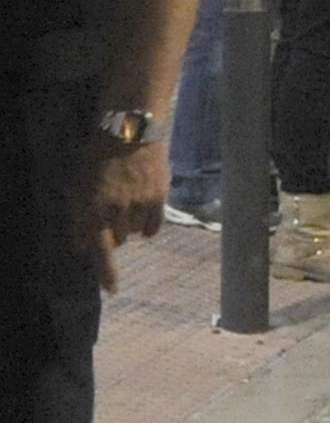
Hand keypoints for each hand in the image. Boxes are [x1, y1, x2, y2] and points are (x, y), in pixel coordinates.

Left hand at [82, 141, 167, 290]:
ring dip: (130, 225)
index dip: (106, 272)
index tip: (112, 290)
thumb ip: (80, 218)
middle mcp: (119, 211)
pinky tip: (144, 211)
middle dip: (113, 232)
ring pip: (136, 232)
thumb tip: (82, 245)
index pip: (100, 250)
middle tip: (111, 214)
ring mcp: (141, 204)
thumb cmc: (97, 160)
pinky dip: (148, 224)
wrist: (129, 132)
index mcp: (95, 210)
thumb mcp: (78, 189)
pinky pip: (154, 225)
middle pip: (119, 240)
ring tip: (128, 203)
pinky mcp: (160, 197)